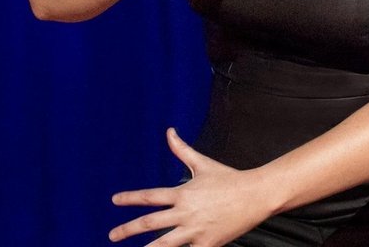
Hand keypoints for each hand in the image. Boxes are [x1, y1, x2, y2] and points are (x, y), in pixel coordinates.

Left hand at [110, 128, 271, 246]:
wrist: (256, 195)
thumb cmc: (230, 179)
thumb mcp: (203, 164)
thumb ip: (182, 150)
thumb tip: (169, 132)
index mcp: (183, 193)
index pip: (150, 196)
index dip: (130, 198)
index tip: (115, 200)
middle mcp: (186, 212)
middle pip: (150, 222)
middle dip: (128, 229)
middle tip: (112, 235)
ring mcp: (196, 230)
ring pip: (164, 244)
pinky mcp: (208, 243)